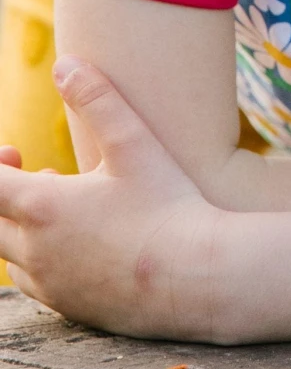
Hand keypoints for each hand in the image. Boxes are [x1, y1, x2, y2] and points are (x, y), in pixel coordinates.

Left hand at [0, 57, 224, 339]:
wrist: (194, 276)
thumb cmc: (168, 205)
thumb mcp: (136, 144)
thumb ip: (100, 100)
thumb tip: (66, 64)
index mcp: (42, 206)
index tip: (15, 151)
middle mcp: (33, 249)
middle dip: (3, 194)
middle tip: (38, 173)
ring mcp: (48, 282)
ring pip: (8, 254)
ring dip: (22, 226)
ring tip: (63, 204)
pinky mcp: (67, 305)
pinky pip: (32, 281)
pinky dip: (38, 257)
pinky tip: (77, 241)